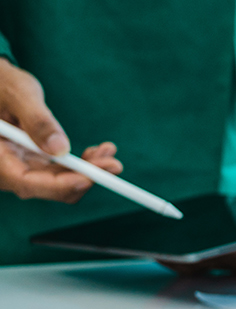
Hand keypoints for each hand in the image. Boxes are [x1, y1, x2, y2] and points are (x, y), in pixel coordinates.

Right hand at [0, 58, 122, 201]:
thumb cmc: (1, 84)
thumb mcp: (19, 95)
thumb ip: (37, 121)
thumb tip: (61, 150)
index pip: (26, 182)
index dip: (59, 185)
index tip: (89, 178)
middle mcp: (6, 167)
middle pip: (47, 186)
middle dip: (84, 178)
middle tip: (114, 164)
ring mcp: (21, 165)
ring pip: (58, 181)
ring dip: (88, 170)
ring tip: (109, 151)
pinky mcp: (33, 160)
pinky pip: (59, 170)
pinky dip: (81, 163)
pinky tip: (99, 151)